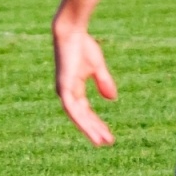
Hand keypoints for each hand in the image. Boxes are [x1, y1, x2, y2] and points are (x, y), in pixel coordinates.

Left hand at [53, 21, 117, 146]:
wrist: (72, 33)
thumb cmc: (82, 46)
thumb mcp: (97, 67)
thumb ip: (103, 82)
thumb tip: (112, 99)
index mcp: (73, 88)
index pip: (85, 111)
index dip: (96, 122)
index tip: (107, 134)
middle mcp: (67, 92)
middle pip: (81, 117)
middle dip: (94, 129)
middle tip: (107, 142)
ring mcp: (64, 91)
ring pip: (77, 117)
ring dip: (89, 129)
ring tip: (102, 141)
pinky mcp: (64, 88)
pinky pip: (73, 109)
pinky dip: (82, 120)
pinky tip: (91, 130)